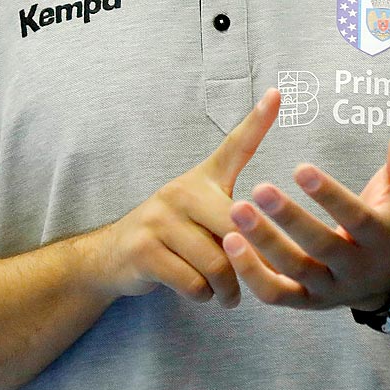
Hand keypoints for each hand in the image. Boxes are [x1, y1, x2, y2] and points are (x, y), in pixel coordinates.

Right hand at [89, 90, 280, 305]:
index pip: (235, 146)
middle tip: (259, 278)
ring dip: (229, 288)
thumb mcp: (202, 212)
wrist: (111, 257)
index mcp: (202, 179)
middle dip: (252, 260)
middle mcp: (181, 192)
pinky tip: (204, 294)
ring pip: (217, 262)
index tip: (277, 93)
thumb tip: (278, 228)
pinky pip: (193, 282)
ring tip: (229, 295)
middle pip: (237, 225)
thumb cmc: (174, 235)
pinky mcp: (144, 252)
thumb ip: (236, 213)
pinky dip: (205, 296)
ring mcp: (159, 220)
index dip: (257, 121)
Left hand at [223, 115, 389, 309]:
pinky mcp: (305, 302)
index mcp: (379, 237)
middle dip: (289, 219)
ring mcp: (328, 289)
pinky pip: (275, 294)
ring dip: (263, 243)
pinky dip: (251, 273)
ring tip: (236, 211)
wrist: (389, 281)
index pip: (354, 218)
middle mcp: (354, 268)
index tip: (301, 168)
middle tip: (258, 189)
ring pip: (293, 271)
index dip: (329, 196)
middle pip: (321, 247)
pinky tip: (231, 243)